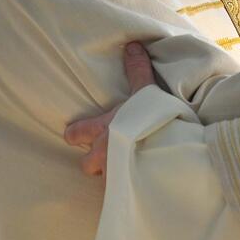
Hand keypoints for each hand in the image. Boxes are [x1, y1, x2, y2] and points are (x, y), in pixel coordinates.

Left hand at [64, 41, 155, 177]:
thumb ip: (137, 70)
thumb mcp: (146, 91)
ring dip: (113, 176)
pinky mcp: (126, 190)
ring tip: (127, 173)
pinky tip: (138, 187)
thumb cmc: (153, 120)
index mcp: (104, 129)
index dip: (74, 133)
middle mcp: (103, 154)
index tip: (72, 135)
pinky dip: (128, 190)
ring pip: (105, 180)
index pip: (77, 133)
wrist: (168, 152)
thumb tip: (132, 45)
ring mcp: (113, 175)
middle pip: (86, 164)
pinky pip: (122, 193)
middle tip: (108, 157)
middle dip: (95, 162)